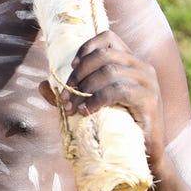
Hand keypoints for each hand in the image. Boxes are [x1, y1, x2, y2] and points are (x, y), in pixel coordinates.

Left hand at [42, 30, 166, 167]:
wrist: (144, 151)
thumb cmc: (118, 125)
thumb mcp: (91, 105)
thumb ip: (69, 94)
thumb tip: (41, 85)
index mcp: (130, 62)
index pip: (108, 38)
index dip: (87, 47)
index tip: (71, 66)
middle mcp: (142, 67)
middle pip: (104, 56)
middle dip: (78, 75)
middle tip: (65, 95)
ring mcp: (148, 82)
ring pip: (109, 72)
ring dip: (84, 90)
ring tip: (72, 108)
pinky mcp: (149, 99)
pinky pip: (118, 91)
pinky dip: (96, 100)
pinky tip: (85, 112)